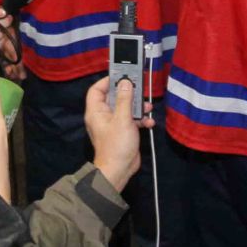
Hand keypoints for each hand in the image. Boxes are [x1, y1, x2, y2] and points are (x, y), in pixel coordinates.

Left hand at [85, 76, 153, 192]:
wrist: (119, 170)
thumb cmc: (116, 144)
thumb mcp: (122, 119)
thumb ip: (124, 100)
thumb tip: (125, 82)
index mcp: (96, 111)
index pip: (96, 90)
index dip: (107, 81)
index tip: (120, 75)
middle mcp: (103, 116)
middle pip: (114, 97)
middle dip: (128, 94)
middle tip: (140, 88)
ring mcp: (113, 124)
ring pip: (125, 108)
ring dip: (137, 107)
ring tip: (148, 107)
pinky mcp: (123, 131)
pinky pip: (131, 120)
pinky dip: (140, 119)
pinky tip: (149, 122)